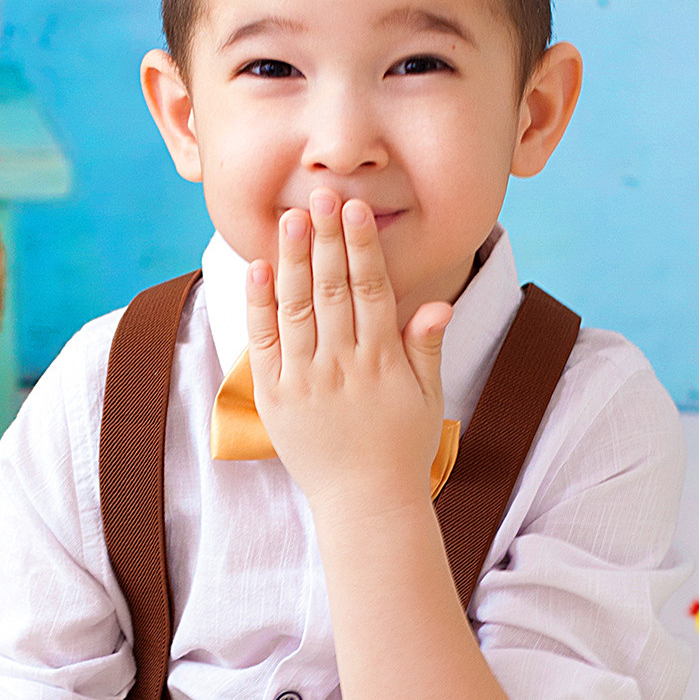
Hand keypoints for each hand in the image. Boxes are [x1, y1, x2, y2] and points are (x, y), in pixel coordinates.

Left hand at [246, 194, 449, 515]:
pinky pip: (265, 341)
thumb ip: (426, 347)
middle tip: (321, 195)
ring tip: (292, 218)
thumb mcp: (426, 397)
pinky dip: (260, 304)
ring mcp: (305, 380)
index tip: (355, 210)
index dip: (361, 247)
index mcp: (381, 361)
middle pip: (332, 289)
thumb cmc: (400, 448)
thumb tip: (438, 303)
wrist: (365, 503)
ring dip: (294, 259)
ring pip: (297, 307)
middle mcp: (341, 366)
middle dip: (326, 239)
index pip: (369, 290)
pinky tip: (260, 269)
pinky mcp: (275, 396)